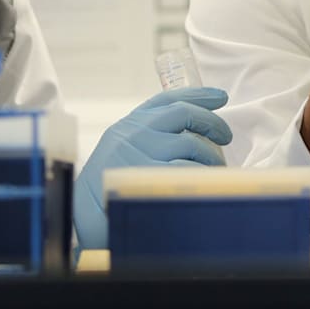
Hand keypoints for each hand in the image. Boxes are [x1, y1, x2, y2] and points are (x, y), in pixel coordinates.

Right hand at [73, 87, 231, 250]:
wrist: (84, 214)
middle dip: (212, 123)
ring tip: (216, 169)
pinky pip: (189, 169)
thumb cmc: (107, 185)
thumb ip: (151, 136)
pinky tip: (207, 182)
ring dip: (211, 157)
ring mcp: (143, 152)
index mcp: (129, 124)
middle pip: (185, 114)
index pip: (168, 99)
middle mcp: (136, 132)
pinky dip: (203, 175)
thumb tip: (193, 133)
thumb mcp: (123, 150)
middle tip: (226, 136)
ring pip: (192, 144)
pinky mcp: (151, 175)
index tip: (220, 97)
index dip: (198, 95)